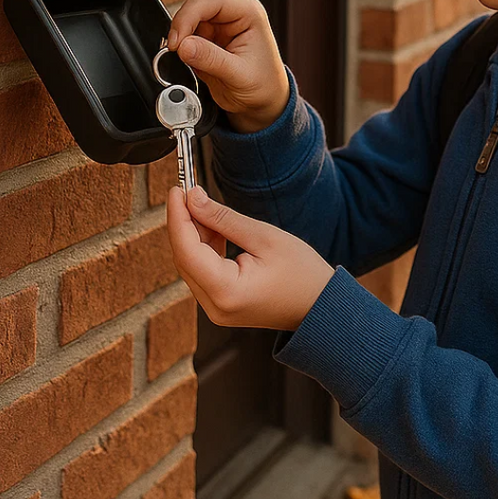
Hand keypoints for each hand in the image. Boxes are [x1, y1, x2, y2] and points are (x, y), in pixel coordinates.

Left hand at [165, 184, 335, 331]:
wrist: (320, 305)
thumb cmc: (302, 273)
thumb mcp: (264, 237)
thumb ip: (223, 219)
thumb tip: (193, 198)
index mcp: (226, 292)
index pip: (186, 250)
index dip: (177, 217)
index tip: (177, 189)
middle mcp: (214, 307)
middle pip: (184, 258)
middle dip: (184, 223)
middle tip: (190, 191)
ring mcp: (216, 309)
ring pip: (191, 264)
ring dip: (194, 234)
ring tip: (206, 207)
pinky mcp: (221, 304)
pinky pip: (202, 272)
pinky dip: (203, 248)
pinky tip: (215, 228)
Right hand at [166, 0, 289, 126]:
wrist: (263, 101)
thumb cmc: (263, 85)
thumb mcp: (239, 75)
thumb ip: (211, 59)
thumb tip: (183, 46)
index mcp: (249, 12)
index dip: (188, 16)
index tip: (177, 41)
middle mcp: (234, 13)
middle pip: (196, 5)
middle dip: (182, 26)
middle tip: (174, 50)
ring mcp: (220, 24)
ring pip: (188, 20)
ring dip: (181, 38)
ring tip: (187, 59)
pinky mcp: (208, 37)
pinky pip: (186, 35)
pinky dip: (181, 47)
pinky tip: (188, 60)